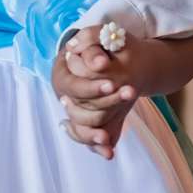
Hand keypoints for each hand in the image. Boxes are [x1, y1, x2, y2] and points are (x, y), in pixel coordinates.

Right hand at [52, 30, 137, 157]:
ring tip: (106, 138)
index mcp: (63, 76)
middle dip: (105, 104)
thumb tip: (98, 62)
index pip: (74, 86)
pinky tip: (109, 153)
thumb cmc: (103, 50)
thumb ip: (92, 40)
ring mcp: (78, 113)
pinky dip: (98, 148)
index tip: (112, 85)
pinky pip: (89, 141)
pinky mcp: (90, 126)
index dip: (91, 88)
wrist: (118, 63)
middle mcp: (66, 98)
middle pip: (79, 110)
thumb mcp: (98, 39)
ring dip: (94, 134)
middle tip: (129, 96)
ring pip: (81, 128)